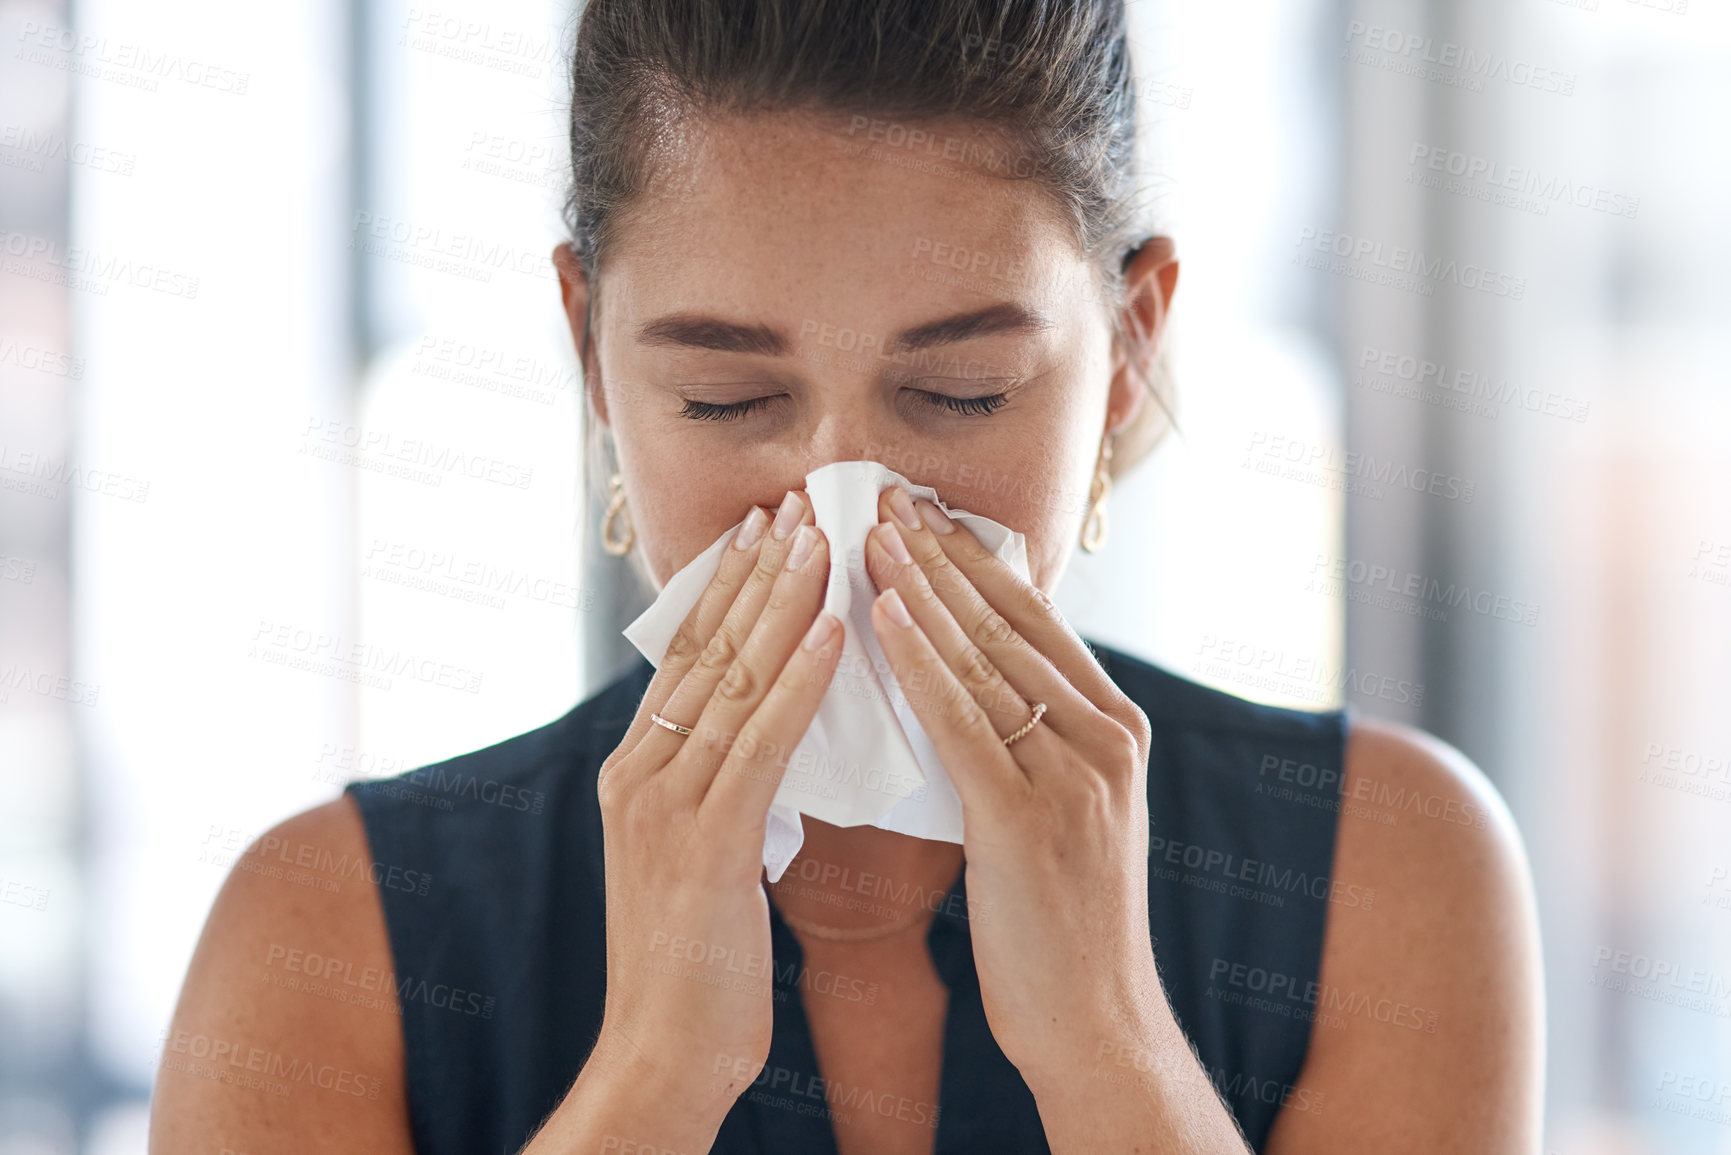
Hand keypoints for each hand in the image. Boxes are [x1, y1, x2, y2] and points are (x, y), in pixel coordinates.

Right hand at [587, 490, 842, 1127]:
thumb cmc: (696, 964)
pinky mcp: (704, 842)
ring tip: (823, 538)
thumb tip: (762, 741)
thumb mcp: (702, 858)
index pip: (689, 658)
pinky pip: (760, 742)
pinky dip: (799, 679)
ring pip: (732, 679)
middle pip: (705, 649)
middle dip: (755, 571)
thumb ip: (720, 791)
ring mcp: (665, 803)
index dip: (730, 588)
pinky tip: (836, 631)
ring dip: (783, 602)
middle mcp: (642, 772)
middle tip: (797, 504)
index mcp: (640, 773)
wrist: (664, 1053)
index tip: (767, 530)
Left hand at [862, 487, 1161, 1081]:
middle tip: (885, 494)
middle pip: (1011, 621)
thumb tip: (960, 679)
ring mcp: (1076, 775)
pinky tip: (883, 614)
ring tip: (868, 532)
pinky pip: (965, 719)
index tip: (923, 510)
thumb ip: (1029, 740)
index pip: (1037, 619)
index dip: (976, 559)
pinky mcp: (1033, 817)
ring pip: (986, 657)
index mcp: (1116, 729)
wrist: (1095, 1019)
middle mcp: (1106, 737)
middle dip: (942, 553)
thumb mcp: (1062, 810)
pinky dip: (922, 661)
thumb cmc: (1062, 921)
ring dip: (922, 587)